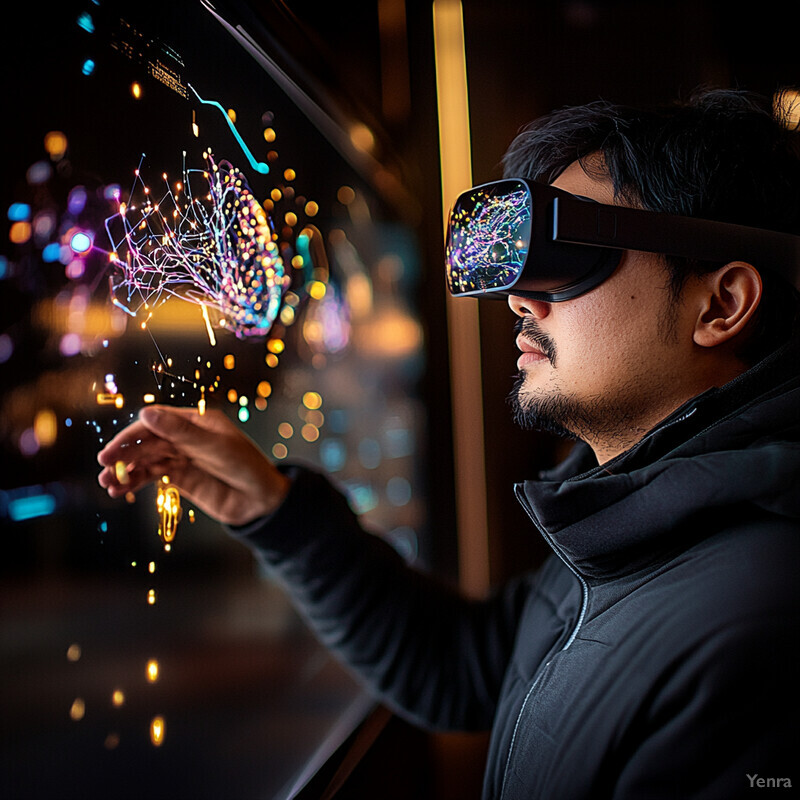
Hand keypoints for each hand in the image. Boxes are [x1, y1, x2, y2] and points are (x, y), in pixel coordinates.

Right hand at [97, 405, 289, 525]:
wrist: (261, 499)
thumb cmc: (246, 466)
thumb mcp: (214, 447)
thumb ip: (179, 432)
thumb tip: (146, 413)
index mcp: (195, 421)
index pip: (156, 422)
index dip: (133, 434)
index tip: (113, 449)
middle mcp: (185, 436)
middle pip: (147, 441)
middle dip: (124, 453)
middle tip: (104, 465)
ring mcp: (182, 457)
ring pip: (146, 460)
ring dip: (125, 470)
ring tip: (107, 483)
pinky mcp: (181, 477)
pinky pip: (152, 476)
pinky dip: (135, 482)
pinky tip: (119, 489)